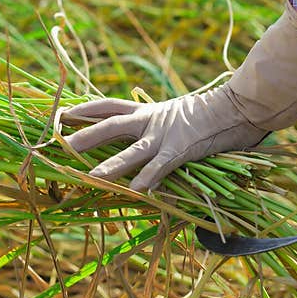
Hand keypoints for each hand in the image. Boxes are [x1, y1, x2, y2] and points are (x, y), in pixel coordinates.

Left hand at [61, 85, 268, 191]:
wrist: (236, 107)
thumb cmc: (209, 113)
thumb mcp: (175, 115)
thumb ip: (156, 125)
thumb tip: (141, 136)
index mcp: (148, 110)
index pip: (109, 106)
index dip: (84, 109)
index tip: (62, 112)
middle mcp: (150, 120)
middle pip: (110, 125)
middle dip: (84, 134)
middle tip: (59, 142)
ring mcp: (164, 135)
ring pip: (131, 150)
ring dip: (110, 165)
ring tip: (90, 177)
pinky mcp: (181, 150)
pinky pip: (161, 166)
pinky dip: (148, 178)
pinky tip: (137, 191)